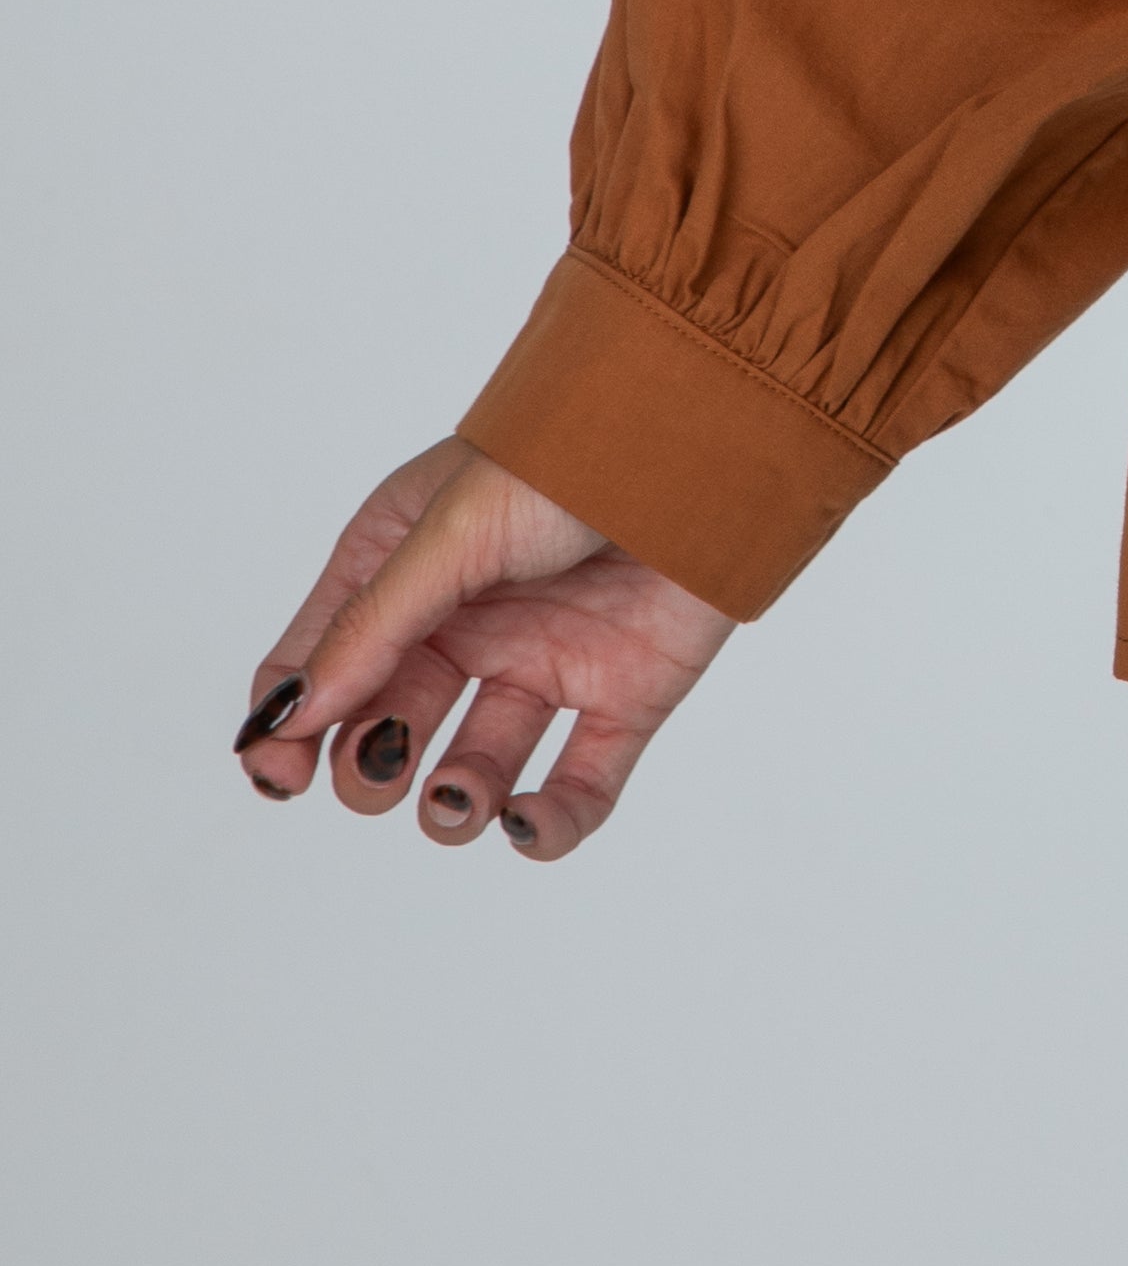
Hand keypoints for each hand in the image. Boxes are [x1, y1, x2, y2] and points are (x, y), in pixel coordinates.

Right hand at [234, 439, 735, 860]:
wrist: (707, 441)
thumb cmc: (570, 458)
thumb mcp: (452, 534)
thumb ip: (374, 626)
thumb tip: (289, 716)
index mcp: (407, 567)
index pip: (320, 663)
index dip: (289, 728)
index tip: (282, 777)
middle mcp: (470, 621)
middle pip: (387, 725)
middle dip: (371, 769)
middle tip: (389, 765)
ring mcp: (547, 661)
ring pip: (476, 769)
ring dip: (454, 804)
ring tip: (459, 798)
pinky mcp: (623, 696)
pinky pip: (578, 787)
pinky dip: (549, 824)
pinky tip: (526, 821)